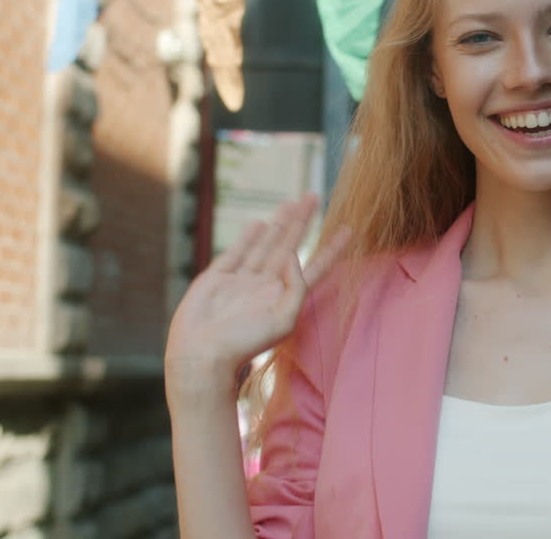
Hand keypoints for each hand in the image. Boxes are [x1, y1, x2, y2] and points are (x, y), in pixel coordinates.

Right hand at [164, 194, 344, 400]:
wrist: (202, 354)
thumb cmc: (245, 343)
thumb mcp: (284, 318)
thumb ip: (296, 286)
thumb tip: (293, 255)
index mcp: (285, 297)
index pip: (315, 267)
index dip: (332, 248)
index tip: (348, 229)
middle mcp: (266, 286)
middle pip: (289, 245)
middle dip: (302, 222)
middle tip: (314, 196)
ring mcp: (242, 281)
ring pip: (265, 244)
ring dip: (279, 223)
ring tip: (292, 202)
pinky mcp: (218, 278)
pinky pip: (237, 252)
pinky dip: (249, 237)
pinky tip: (260, 224)